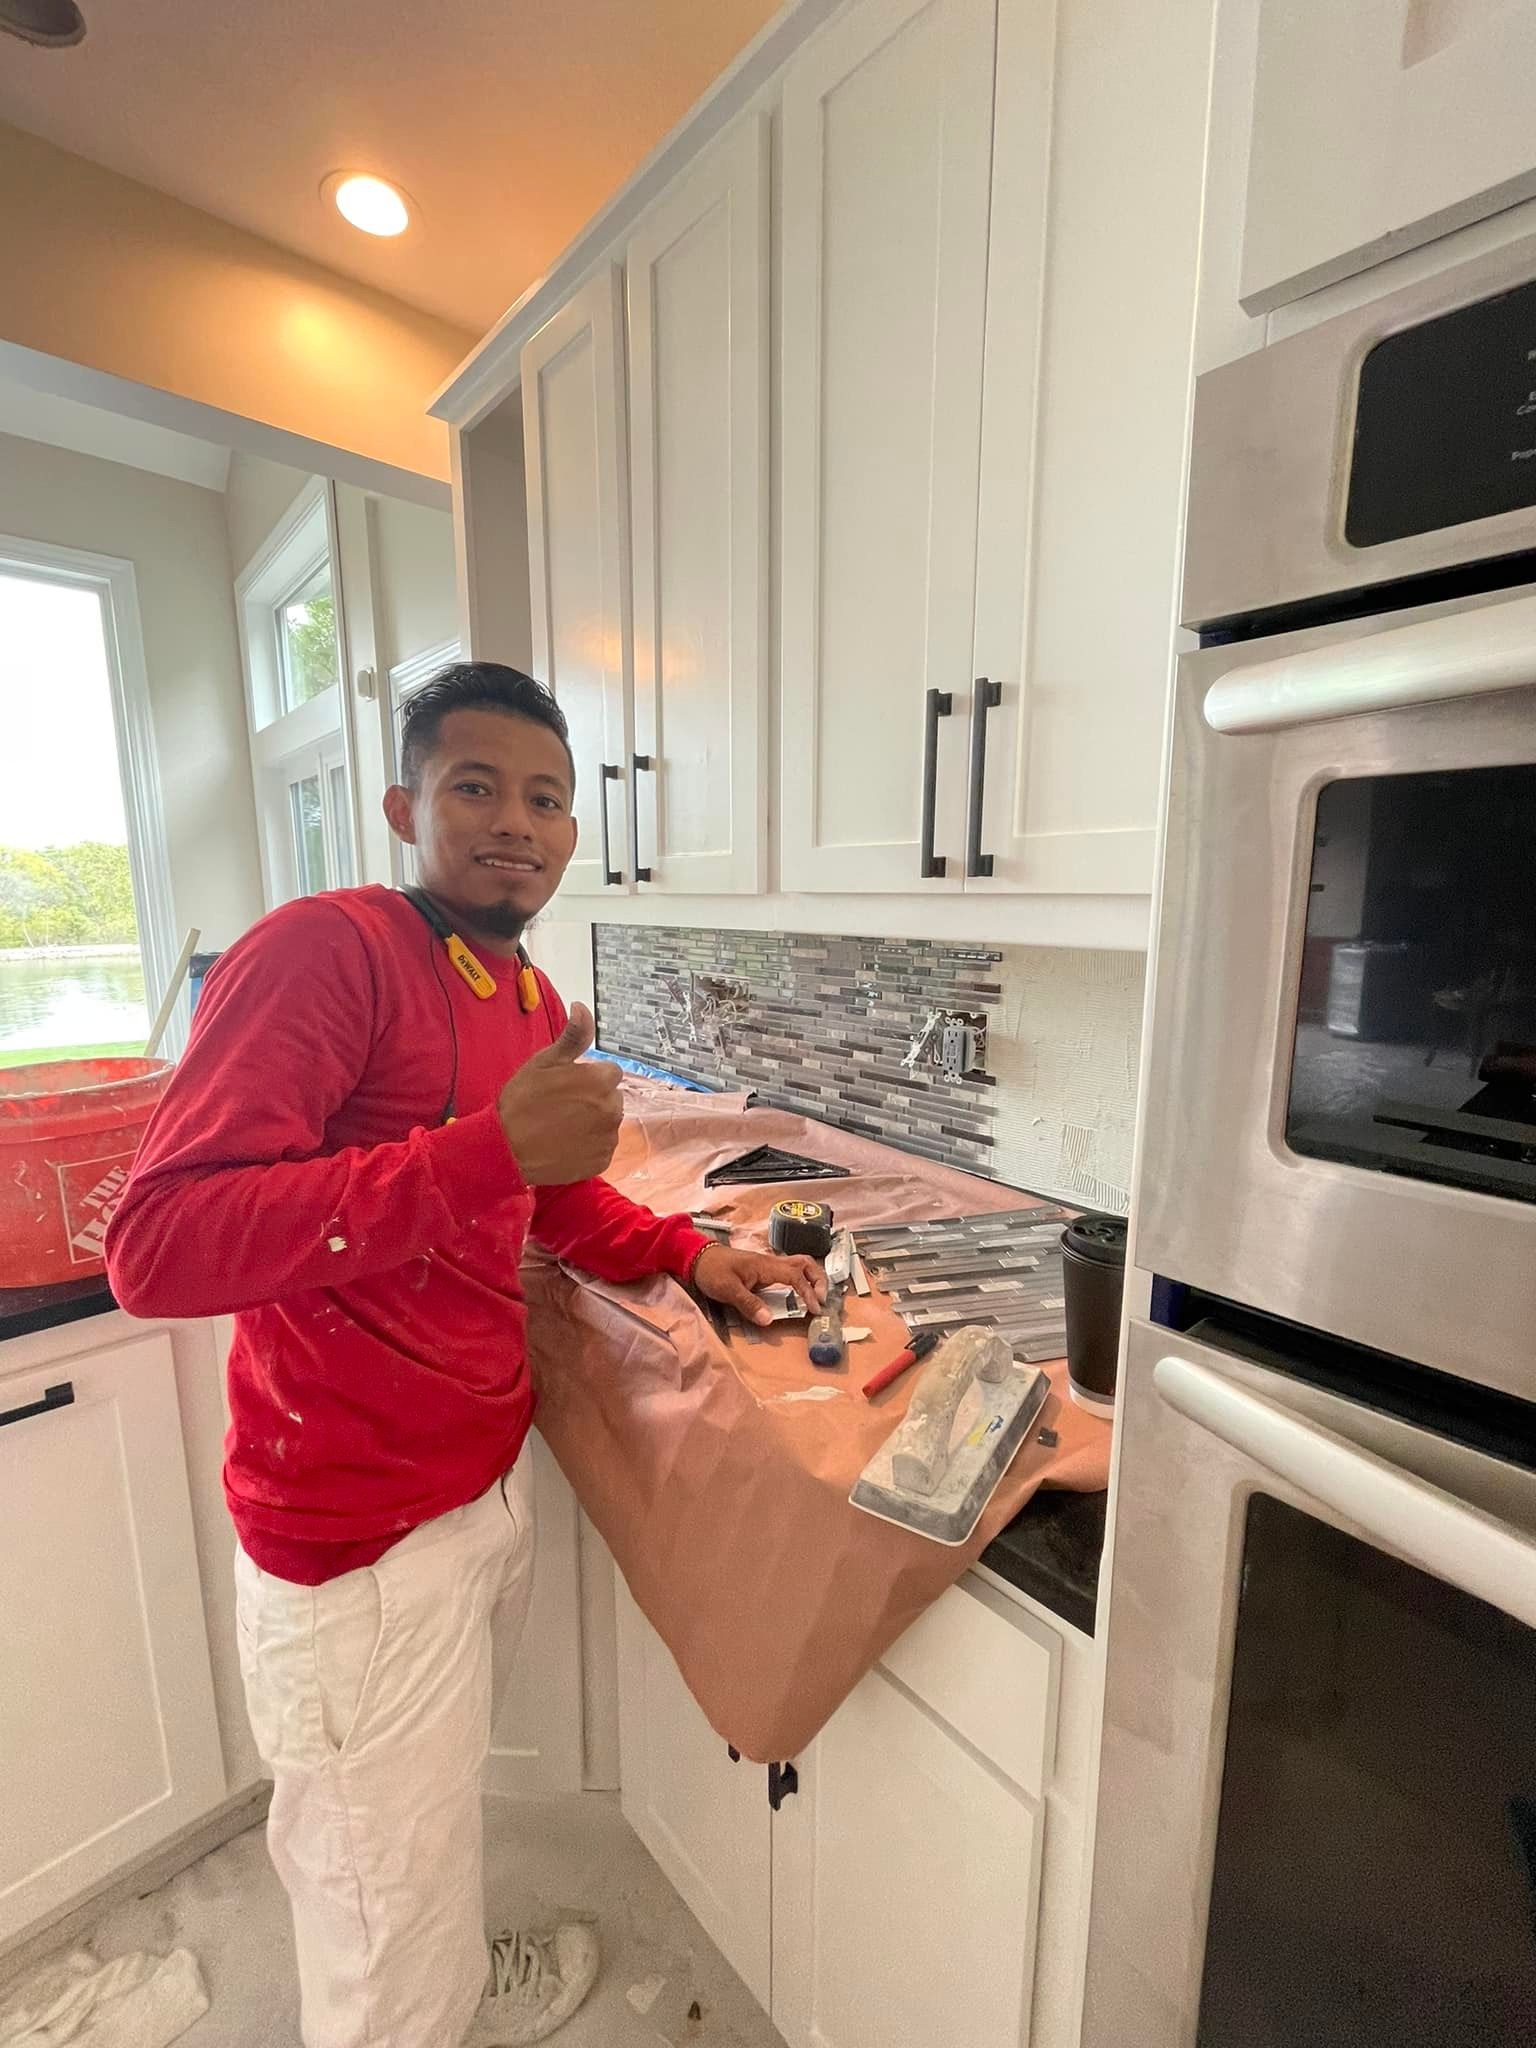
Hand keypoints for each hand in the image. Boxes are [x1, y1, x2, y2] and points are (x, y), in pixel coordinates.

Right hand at [497, 1004, 622, 1185]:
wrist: (506, 1148)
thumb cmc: (522, 1102)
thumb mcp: (544, 1062)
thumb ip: (572, 1036)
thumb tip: (583, 1008)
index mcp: (600, 1081)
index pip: (610, 1072)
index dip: (588, 1077)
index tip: (567, 1085)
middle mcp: (612, 1108)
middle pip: (611, 1097)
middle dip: (594, 1098)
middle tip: (562, 1106)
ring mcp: (608, 1137)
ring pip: (608, 1122)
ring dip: (593, 1122)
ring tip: (562, 1126)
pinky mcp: (602, 1161)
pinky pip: (602, 1147)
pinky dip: (589, 1145)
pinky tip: (566, 1143)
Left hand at [693, 1245, 826, 1326]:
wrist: (697, 1257)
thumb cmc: (712, 1271)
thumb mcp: (727, 1289)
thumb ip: (748, 1304)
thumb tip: (769, 1320)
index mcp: (765, 1265)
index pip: (796, 1276)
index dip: (808, 1292)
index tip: (815, 1309)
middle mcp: (771, 1262)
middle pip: (805, 1263)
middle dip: (819, 1280)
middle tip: (822, 1300)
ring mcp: (768, 1265)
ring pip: (799, 1265)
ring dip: (812, 1279)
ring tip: (815, 1298)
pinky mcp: (763, 1271)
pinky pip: (789, 1272)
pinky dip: (800, 1281)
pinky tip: (798, 1295)